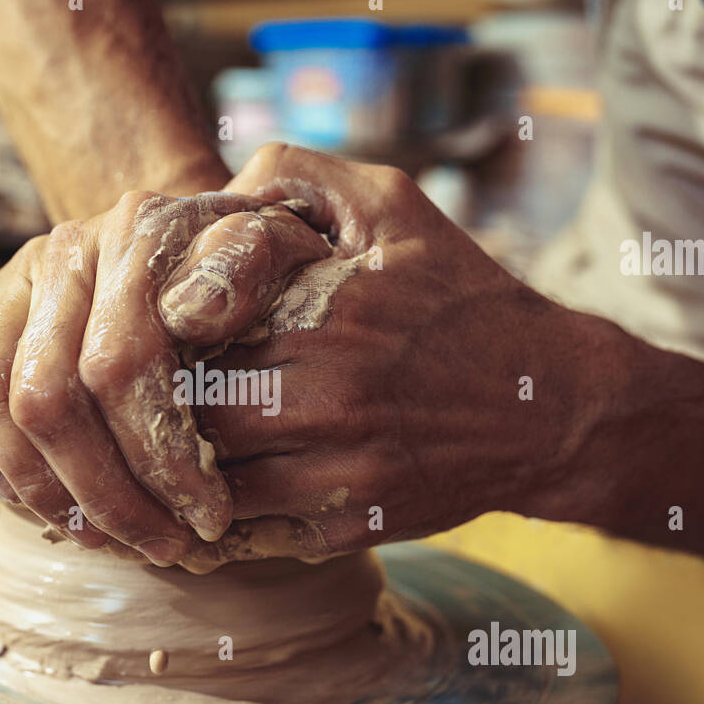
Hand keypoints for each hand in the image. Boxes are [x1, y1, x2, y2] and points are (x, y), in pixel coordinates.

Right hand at [0, 188, 329, 564]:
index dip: (161, 456)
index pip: (120, 363)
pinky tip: (55, 515)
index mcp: (133, 231)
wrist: (190, 238)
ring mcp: (8, 287)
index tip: (210, 517)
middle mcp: (59, 253)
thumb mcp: (279, 251)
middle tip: (166, 547)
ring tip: (113, 543)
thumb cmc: (250, 266)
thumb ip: (250, 266)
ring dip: (50, 495)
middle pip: (46, 397)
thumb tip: (191, 314)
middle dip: (107, 494)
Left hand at [173, 144, 589, 570]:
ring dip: (181, 463)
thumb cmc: (459, 296)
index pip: (188, 326)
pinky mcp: (347, 523)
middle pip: (187, 409)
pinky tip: (211, 489)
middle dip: (162, 401)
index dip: (161, 330)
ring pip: (205, 477)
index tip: (162, 327)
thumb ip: (297, 173)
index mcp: (328, 310)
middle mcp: (330, 394)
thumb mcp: (392, 203)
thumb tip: (213, 193)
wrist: (549, 406)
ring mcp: (339, 469)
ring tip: (176, 440)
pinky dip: (216, 513)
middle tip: (154, 390)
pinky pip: (244, 530)